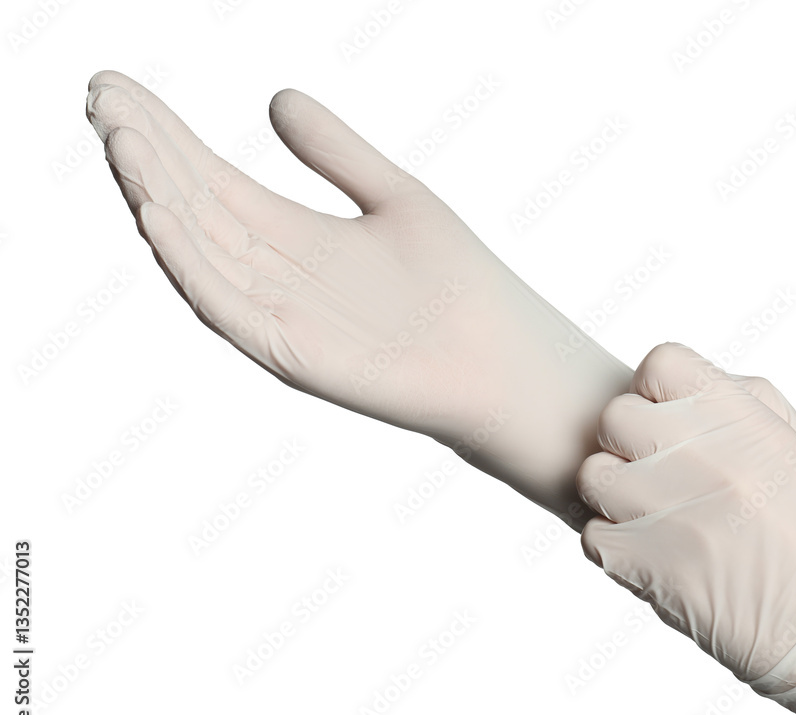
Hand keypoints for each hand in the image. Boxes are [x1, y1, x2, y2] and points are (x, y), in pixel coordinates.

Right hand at [85, 70, 629, 517]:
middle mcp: (276, 276)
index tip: (116, 86)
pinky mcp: (296, 354)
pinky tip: (157, 215)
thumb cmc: (463, 284)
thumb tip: (276, 98)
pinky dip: (190, 264)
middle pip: (194, 207)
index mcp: (295, 238)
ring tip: (119, 142)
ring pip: (201, 253)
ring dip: (155, 198)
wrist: (508, 357)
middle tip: (98, 97)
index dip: (164, 135)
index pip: (211, 178)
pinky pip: (229, 308)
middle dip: (145, 155)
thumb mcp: (395, 196)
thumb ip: (337, 153)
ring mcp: (281, 317)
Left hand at [576, 342, 795, 714]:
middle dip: (629, 442)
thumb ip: (747, 406)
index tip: (669, 419)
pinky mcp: (639, 563)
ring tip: (651, 515)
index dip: (657, 389)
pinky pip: (592, 534)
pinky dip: (615, 546)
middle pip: (615, 416)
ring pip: (594, 474)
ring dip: (614, 494)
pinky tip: (654, 556)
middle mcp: (699, 457)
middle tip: (654, 471)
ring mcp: (664, 510)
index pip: (661, 362)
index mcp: (742, 421)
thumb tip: (689, 387)